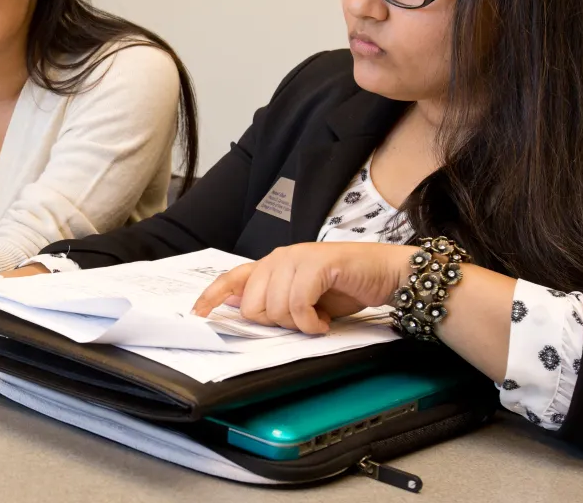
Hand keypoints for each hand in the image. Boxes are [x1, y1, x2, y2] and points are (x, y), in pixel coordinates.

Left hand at [190, 243, 415, 333]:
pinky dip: (311, 322)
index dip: (211, 297)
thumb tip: (233, 303)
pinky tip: (324, 321)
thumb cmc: (344, 287)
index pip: (231, 278)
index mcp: (271, 264)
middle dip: (277, 323)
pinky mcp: (316, 264)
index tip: (197, 315)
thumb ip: (269, 297)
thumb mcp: (301, 298)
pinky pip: (298, 304)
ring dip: (299, 324)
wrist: (384, 274)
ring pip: (275, 308)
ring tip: (318, 318)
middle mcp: (279, 257)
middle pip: (252, 307)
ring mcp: (297, 258)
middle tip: (302, 320)